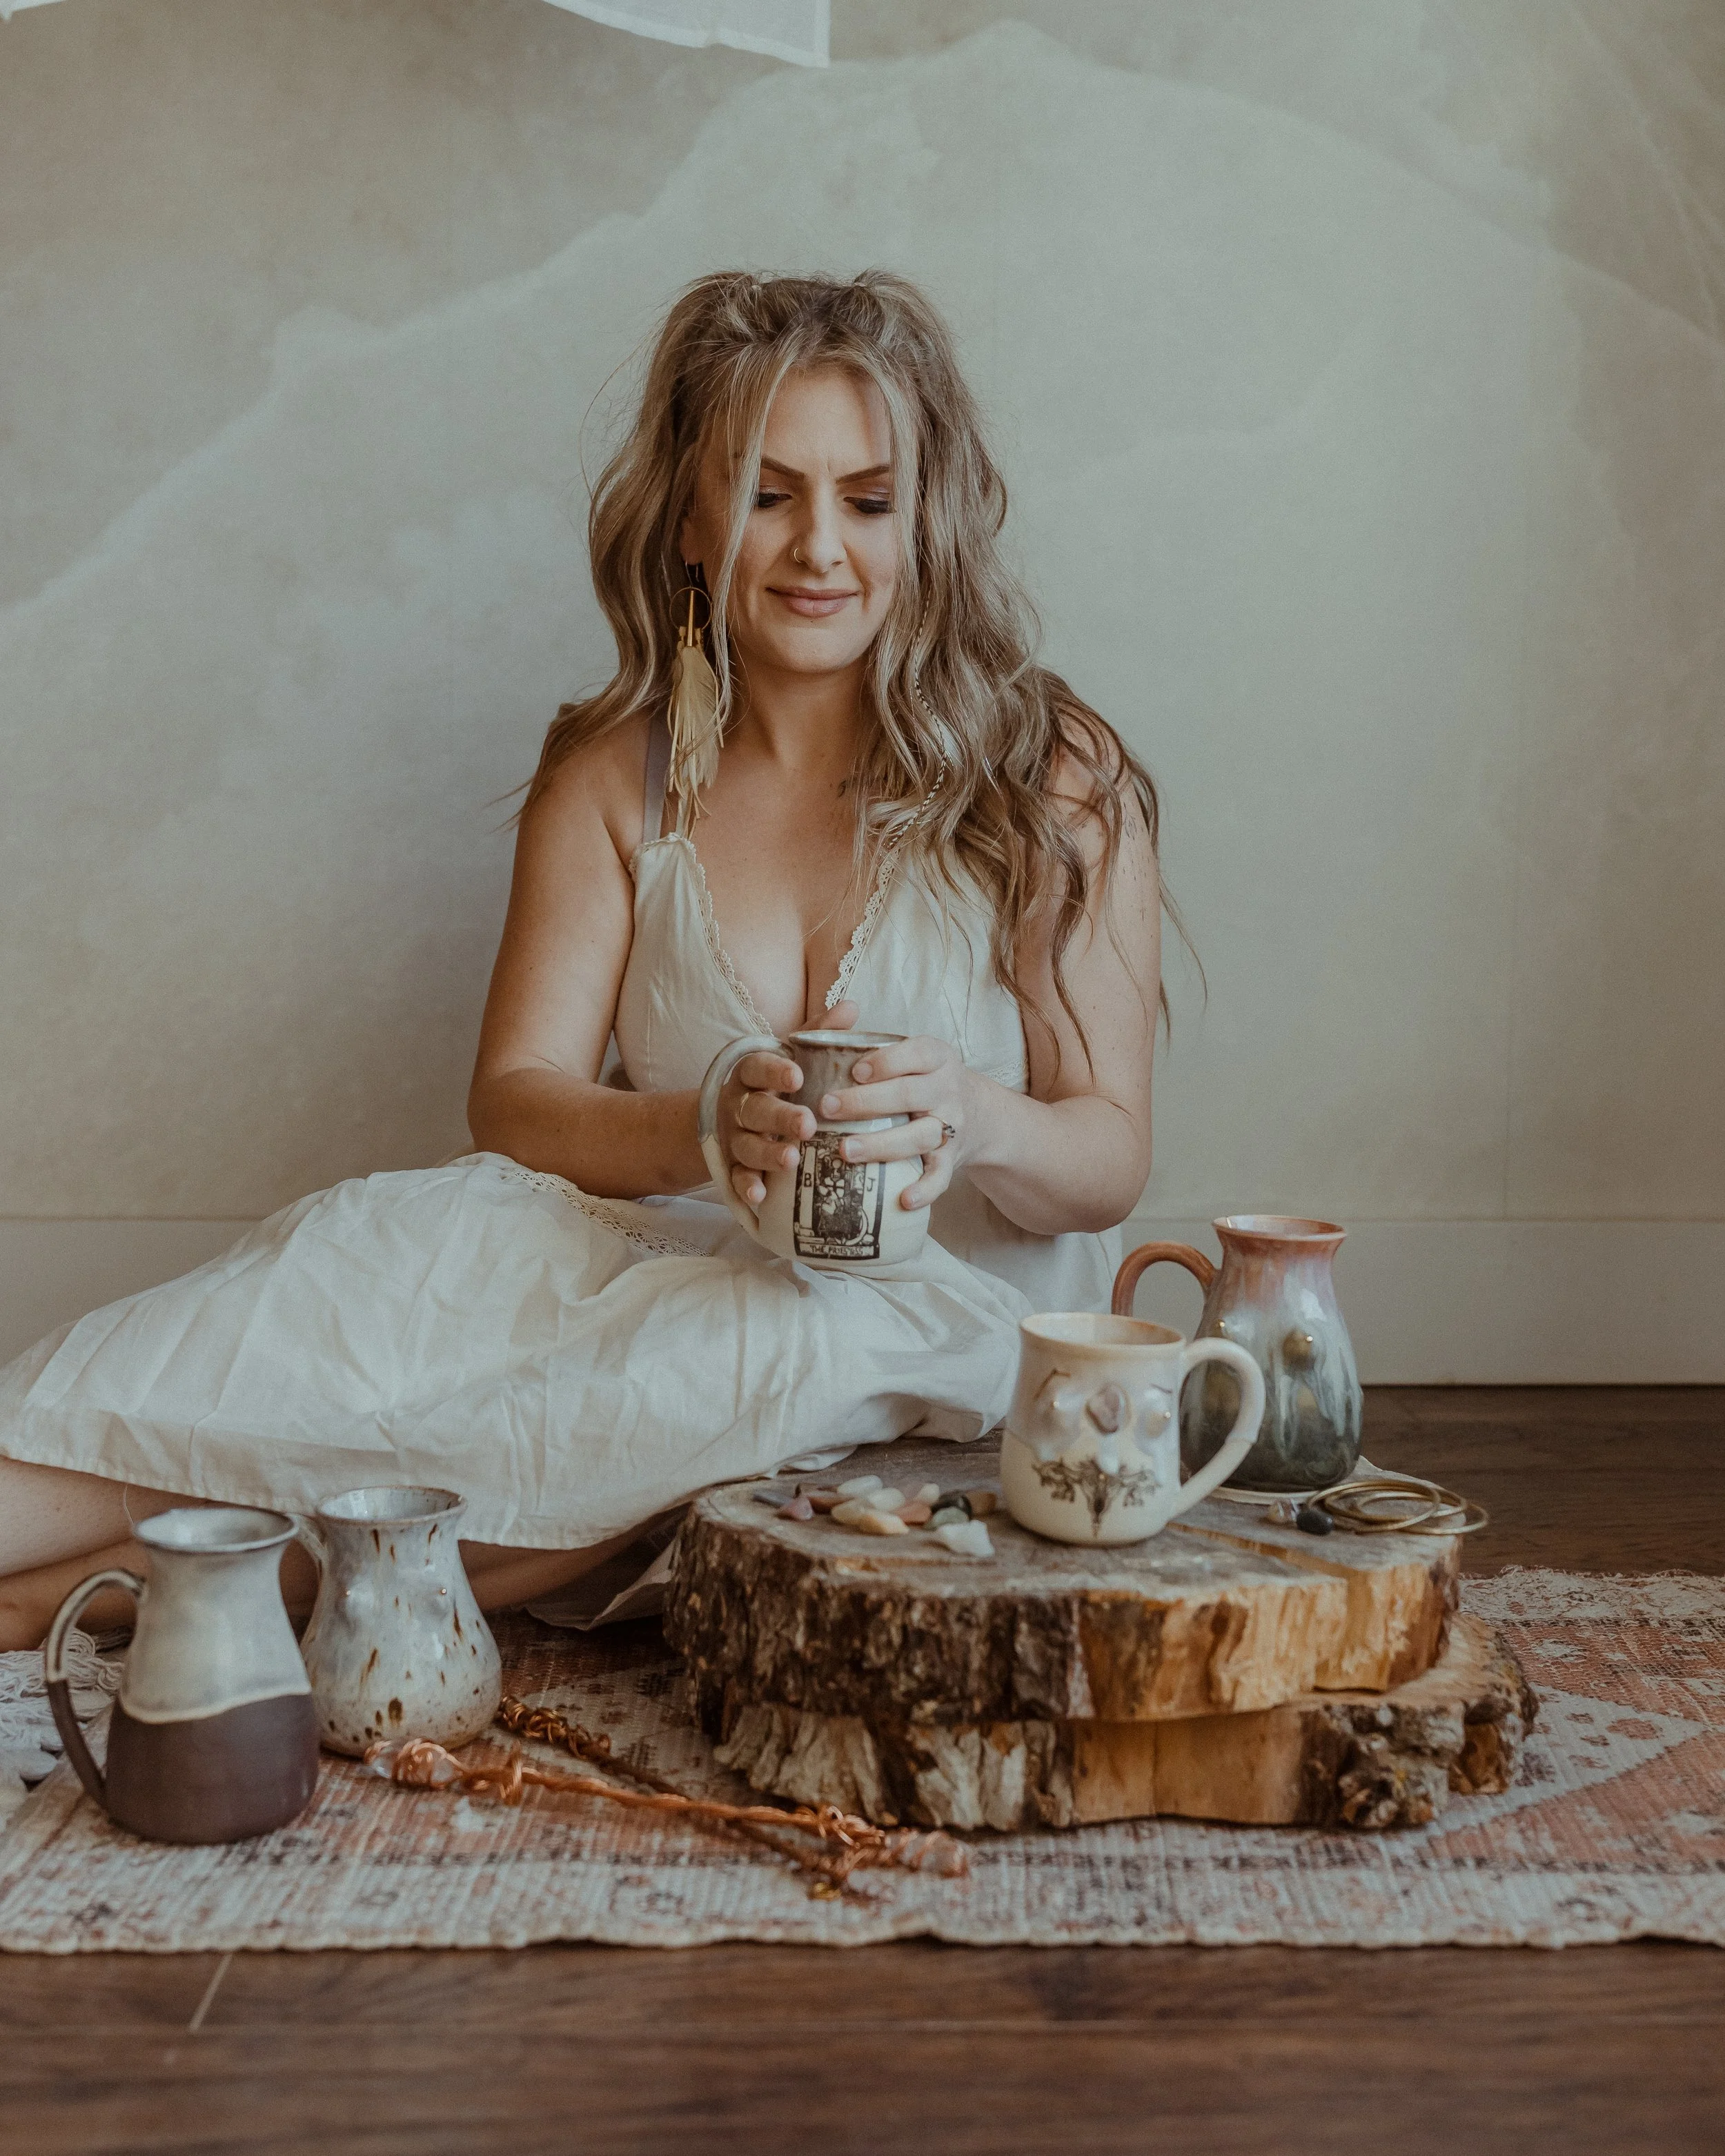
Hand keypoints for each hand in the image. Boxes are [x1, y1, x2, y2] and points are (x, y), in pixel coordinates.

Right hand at [715, 999, 859, 1210]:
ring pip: (747, 1145)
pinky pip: (736, 1177)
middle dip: (780, 1117)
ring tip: (791, 1159)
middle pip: (756, 1110)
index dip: (775, 1072)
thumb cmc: (771, 1083)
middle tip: (807, 1125)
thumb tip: (851, 1006)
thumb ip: (815, 1035)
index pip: (758, 1067)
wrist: (722, 1116)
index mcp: (752, 1073)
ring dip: (767, 1153)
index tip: (797, 1076)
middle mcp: (739, 1104)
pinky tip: (760, 1195)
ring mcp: (733, 1136)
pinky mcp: (731, 1165)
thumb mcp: (788, 1055)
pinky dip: (746, 1186)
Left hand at [818, 1031, 973, 1210]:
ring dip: (882, 1145)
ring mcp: (951, 1126)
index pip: (917, 1053)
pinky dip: (925, 1189)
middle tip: (828, 1107)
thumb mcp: (911, 1054)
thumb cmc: (922, 1079)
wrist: (978, 1114)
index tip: (855, 1070)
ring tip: (844, 1151)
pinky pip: (940, 1177)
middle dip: (867, 1102)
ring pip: (920, 1137)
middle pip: (911, 1095)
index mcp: (936, 1058)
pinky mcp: (951, 1159)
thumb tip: (832, 1018)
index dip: (887, 1061)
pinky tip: (902, 1199)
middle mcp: (947, 1090)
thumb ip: (870, 1040)